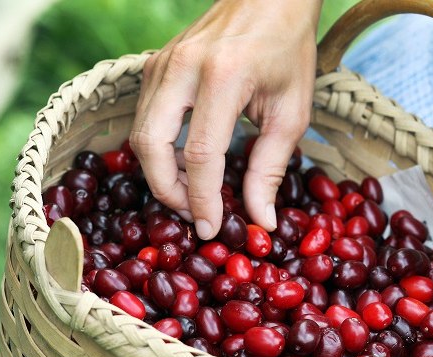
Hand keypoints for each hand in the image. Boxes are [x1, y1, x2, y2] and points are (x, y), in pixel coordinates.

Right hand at [130, 0, 321, 238]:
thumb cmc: (288, 52)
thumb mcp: (291, 112)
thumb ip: (271, 169)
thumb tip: (260, 219)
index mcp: (224, 76)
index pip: (202, 154)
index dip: (203, 200)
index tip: (210, 228)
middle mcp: (183, 66)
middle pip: (152, 146)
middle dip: (168, 190)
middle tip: (194, 213)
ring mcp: (162, 62)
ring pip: (141, 134)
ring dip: (161, 172)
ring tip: (193, 191)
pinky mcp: (155, 65)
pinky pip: (145, 117)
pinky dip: (159, 148)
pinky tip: (187, 162)